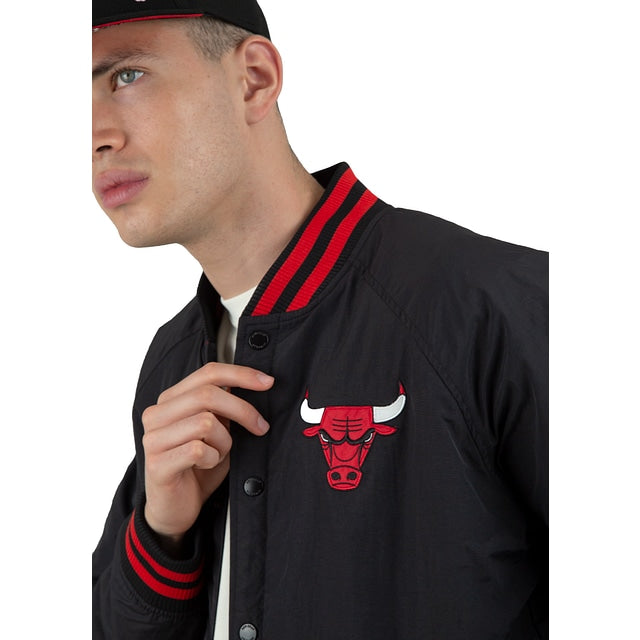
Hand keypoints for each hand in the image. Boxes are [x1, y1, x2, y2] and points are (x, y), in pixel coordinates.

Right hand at [141, 362, 273, 543]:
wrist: (175, 509)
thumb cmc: (197, 466)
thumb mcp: (217, 431)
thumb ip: (225, 408)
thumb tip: (256, 384)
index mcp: (171, 400)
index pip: (208, 373)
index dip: (241, 374)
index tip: (267, 382)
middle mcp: (157, 414)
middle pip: (208, 394)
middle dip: (242, 409)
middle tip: (260, 426)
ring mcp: (154, 438)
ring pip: (206, 422)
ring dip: (224, 441)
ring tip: (219, 454)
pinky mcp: (157, 463)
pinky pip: (198, 450)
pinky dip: (213, 458)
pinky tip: (206, 465)